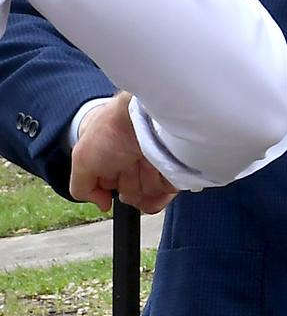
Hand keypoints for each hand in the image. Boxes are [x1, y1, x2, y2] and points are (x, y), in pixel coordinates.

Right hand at [70, 91, 178, 213]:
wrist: (140, 112)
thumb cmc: (112, 128)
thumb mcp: (82, 159)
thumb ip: (82, 188)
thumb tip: (103, 203)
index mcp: (115, 162)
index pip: (114, 191)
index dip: (111, 189)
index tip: (112, 176)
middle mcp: (136, 163)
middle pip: (133, 197)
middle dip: (130, 187)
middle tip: (128, 165)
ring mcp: (156, 164)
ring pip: (151, 195)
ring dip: (146, 182)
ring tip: (144, 159)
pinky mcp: (175, 166)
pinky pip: (170, 190)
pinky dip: (163, 183)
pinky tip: (158, 165)